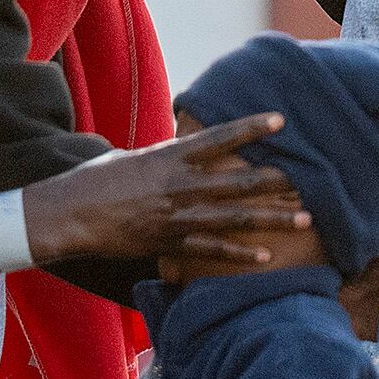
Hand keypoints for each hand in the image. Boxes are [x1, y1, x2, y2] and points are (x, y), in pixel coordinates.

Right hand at [20, 117, 305, 267]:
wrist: (67, 215)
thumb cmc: (95, 182)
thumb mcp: (132, 158)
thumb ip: (164, 157)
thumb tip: (182, 152)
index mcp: (169, 157)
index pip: (218, 138)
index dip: (250, 128)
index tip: (280, 121)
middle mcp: (179, 185)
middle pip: (238, 182)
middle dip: (277, 182)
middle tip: (310, 180)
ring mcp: (176, 217)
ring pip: (234, 218)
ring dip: (272, 219)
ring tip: (305, 220)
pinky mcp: (169, 244)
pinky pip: (211, 251)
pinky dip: (239, 255)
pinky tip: (266, 258)